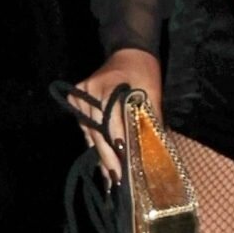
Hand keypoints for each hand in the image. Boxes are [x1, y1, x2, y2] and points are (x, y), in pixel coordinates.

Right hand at [72, 48, 161, 184]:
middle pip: (99, 130)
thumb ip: (151, 117)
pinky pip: (87, 128)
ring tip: (112, 179)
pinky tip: (104, 163)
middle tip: (118, 180)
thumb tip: (156, 148)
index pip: (112, 119)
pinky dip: (96, 145)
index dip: (118, 142)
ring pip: (91, 133)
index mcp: (109, 85)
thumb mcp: (152, 91)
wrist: (128, 53)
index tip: (124, 163)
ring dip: (102, 155)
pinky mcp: (77, 101)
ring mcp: (81, 96)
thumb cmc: (143, 71)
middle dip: (109, 156)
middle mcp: (90, 91)